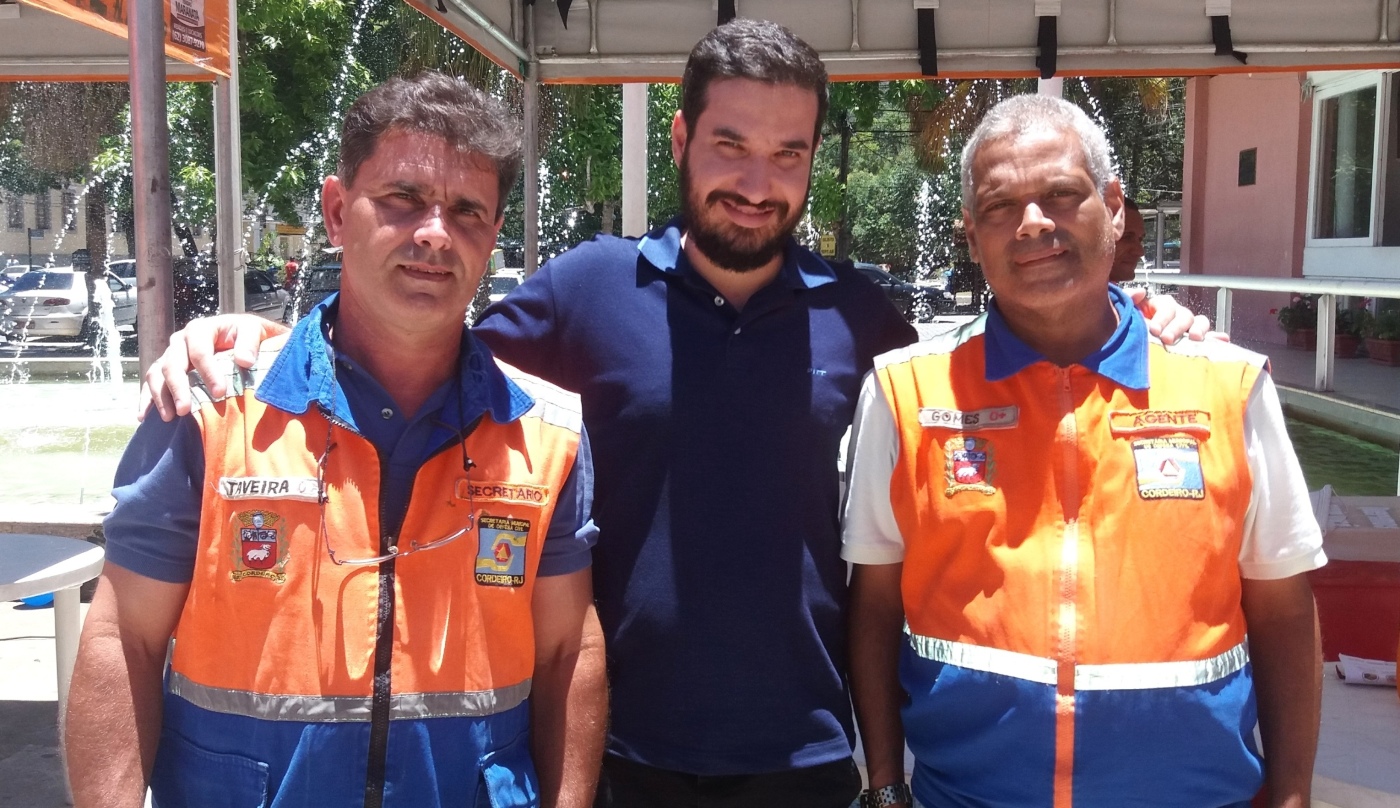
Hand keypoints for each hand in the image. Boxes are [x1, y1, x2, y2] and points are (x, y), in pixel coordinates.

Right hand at [138, 314, 288, 421]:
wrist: (241, 336)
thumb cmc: (247, 334)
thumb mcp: (254, 330)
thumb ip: (250, 343)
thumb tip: (244, 360)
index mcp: (200, 330)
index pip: (199, 351)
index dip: (208, 372)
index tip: (220, 392)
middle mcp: (180, 342)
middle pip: (172, 364)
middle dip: (178, 388)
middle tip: (185, 410)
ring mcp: (170, 355)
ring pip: (156, 375)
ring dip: (160, 396)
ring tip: (169, 417)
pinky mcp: (166, 369)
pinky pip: (151, 384)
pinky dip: (147, 399)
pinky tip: (144, 417)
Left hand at [1128, 288, 1223, 344]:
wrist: (1126, 345)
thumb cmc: (1127, 326)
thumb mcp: (1124, 311)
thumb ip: (1128, 299)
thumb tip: (1141, 292)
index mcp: (1160, 306)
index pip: (1167, 306)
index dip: (1162, 316)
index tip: (1154, 330)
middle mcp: (1176, 315)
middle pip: (1183, 315)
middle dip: (1177, 327)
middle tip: (1167, 339)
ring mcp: (1186, 327)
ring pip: (1198, 322)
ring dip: (1199, 329)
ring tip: (1194, 338)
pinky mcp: (1192, 341)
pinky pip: (1208, 338)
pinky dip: (1216, 338)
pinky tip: (1223, 340)